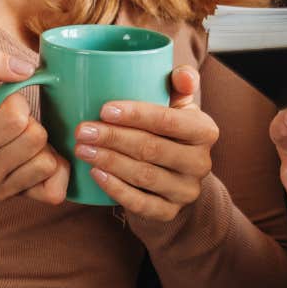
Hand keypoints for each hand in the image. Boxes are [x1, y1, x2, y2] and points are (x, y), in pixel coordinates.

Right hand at [0, 49, 68, 203]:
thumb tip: (27, 70)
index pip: (15, 118)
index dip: (15, 101)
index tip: (1, 104)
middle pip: (36, 139)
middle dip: (29, 122)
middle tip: (11, 122)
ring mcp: (0, 194)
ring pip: (49, 163)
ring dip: (40, 144)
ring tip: (19, 138)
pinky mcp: (19, 200)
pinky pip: (56, 188)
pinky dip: (54, 167)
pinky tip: (35, 154)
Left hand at [75, 65, 217, 221]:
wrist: (178, 178)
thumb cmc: (171, 132)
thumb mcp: (179, 107)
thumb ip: (179, 83)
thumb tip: (184, 74)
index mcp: (204, 131)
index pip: (169, 121)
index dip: (136, 115)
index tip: (104, 109)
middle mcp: (200, 163)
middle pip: (152, 148)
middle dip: (113, 138)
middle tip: (82, 130)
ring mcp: (186, 191)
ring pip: (144, 175)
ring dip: (109, 161)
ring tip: (82, 149)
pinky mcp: (169, 212)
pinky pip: (140, 203)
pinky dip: (115, 189)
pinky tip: (95, 174)